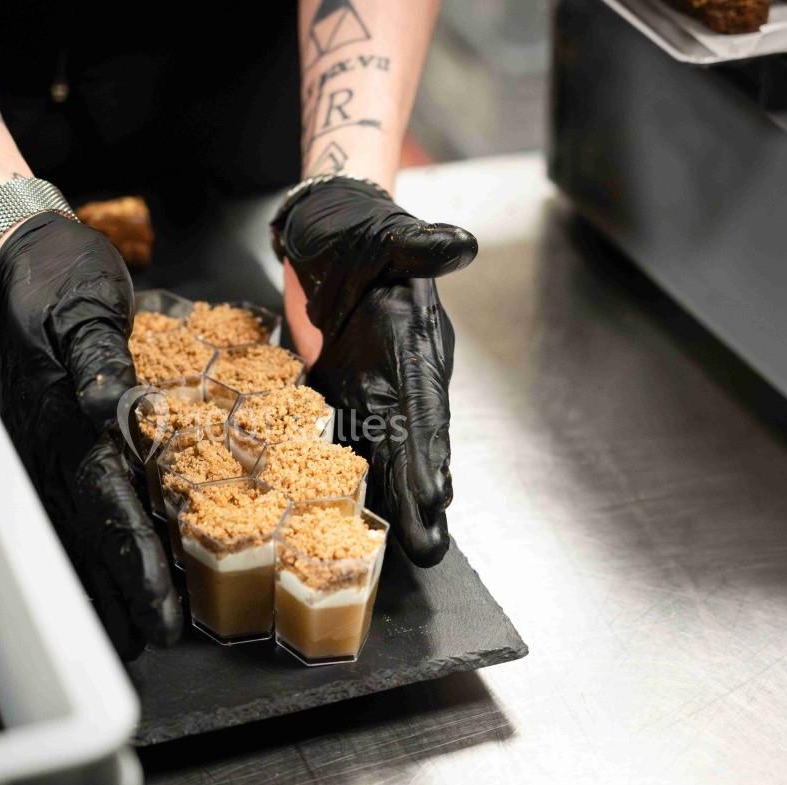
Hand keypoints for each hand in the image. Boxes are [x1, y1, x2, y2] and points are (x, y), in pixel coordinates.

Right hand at [0, 211, 181, 658]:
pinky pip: (71, 502)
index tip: (164, 611)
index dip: (138, 564)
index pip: (110, 507)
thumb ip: (100, 359)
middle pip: (90, 536)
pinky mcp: (49, 438)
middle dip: (122, 592)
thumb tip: (113, 406)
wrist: (21, 258)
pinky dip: (90, 544)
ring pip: (74, 529)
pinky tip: (105, 572)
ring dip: (102, 582)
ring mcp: (45, 446)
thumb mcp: (87, 306)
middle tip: (153, 642)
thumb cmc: (61, 279)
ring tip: (131, 632)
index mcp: (68, 421)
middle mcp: (52, 446)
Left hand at [272, 177, 476, 566]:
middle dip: (420, 497)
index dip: (430, 450)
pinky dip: (360, 478)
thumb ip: (422, 245)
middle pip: (413, 444)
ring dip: (398, 501)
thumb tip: (459, 244)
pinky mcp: (342, 393)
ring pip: (387, 454)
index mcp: (418, 347)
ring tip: (414, 547)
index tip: (435, 493)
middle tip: (430, 547)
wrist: (328, 235)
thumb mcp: (390, 234)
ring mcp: (373, 389)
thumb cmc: (361, 234)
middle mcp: (402, 377)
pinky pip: (352, 441)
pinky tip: (366, 513)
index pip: (428, 406)